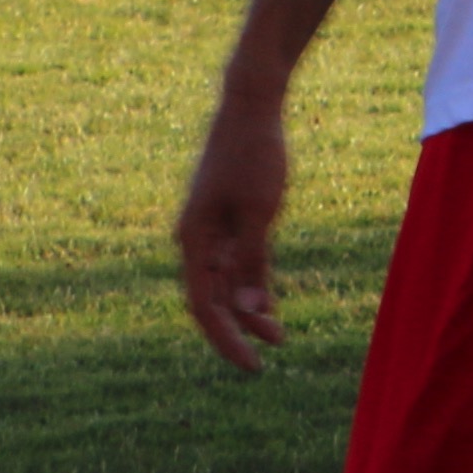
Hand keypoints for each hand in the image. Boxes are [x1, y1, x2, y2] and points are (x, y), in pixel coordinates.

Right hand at [175, 81, 293, 371]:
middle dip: (239, 328)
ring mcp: (209, 229)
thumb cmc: (255, 155)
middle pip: (213, 298)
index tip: (252, 365)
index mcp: (193, 240)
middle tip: (269, 355)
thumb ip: (254, 261)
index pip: (205, 305)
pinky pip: (233, 262)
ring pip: (225, 282)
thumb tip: (252, 311)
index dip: (226, 338)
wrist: (251, 107)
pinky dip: (250, 283)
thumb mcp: (260, 211)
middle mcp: (195, 240)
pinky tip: (267, 304)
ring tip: (278, 335)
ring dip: (248, 308)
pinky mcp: (225, 218)